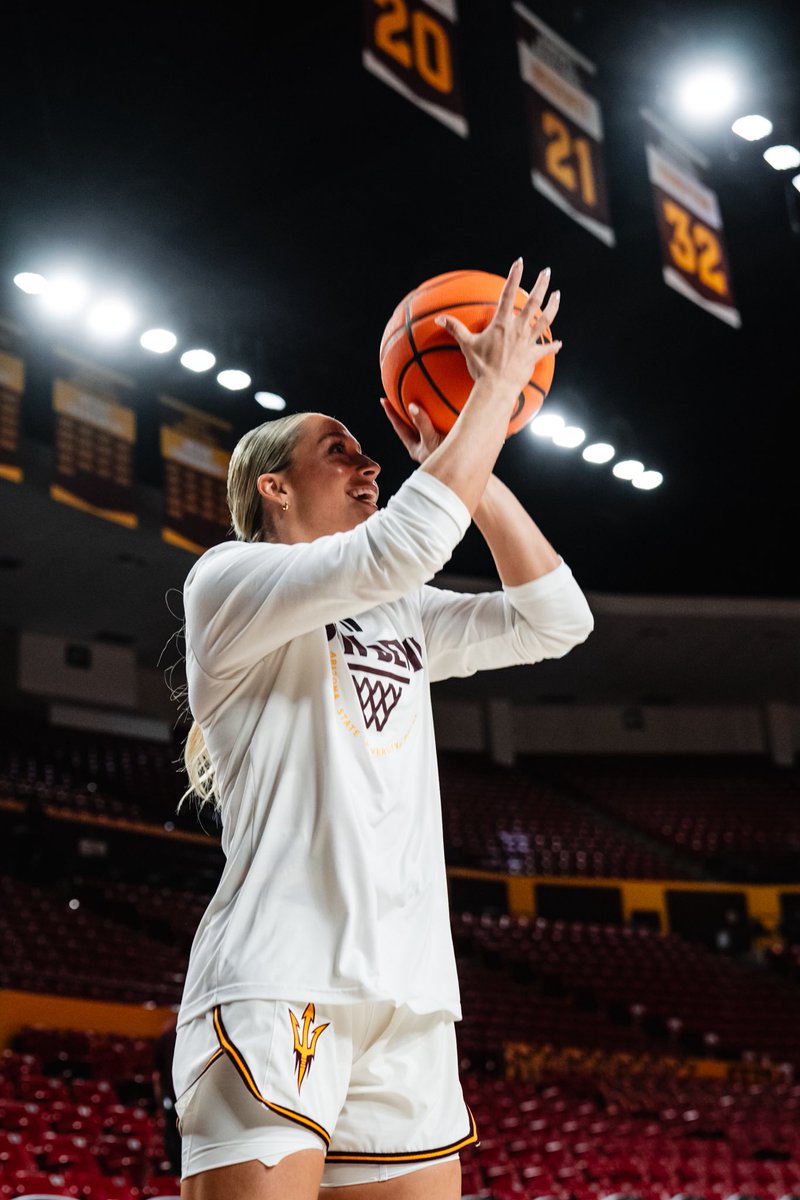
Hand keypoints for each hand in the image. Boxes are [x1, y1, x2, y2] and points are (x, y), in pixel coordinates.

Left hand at [380, 395, 442, 463]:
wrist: (467, 467)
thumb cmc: (447, 459)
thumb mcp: (432, 441)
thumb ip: (422, 424)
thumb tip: (411, 406)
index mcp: (416, 448)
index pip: (400, 428)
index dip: (391, 414)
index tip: (383, 400)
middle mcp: (424, 446)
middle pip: (410, 425)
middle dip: (405, 410)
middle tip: (396, 395)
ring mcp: (435, 444)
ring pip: (426, 424)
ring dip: (423, 410)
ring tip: (419, 396)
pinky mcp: (447, 440)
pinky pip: (440, 423)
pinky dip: (441, 412)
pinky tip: (445, 403)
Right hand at [434, 259, 560, 400]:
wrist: (496, 388)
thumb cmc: (481, 367)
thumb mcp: (466, 345)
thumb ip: (454, 329)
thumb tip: (439, 318)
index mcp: (502, 324)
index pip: (508, 294)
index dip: (514, 276)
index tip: (519, 262)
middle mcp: (518, 329)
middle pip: (534, 302)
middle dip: (541, 284)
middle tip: (547, 271)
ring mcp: (528, 342)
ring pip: (545, 320)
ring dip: (553, 306)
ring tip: (558, 295)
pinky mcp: (533, 356)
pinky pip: (546, 350)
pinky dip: (553, 347)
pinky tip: (559, 344)